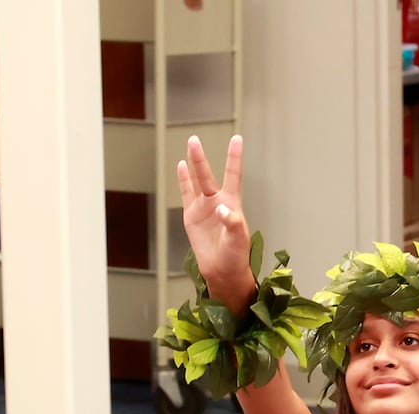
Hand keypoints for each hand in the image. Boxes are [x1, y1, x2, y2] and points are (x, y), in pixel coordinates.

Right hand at [177, 135, 255, 311]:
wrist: (222, 269)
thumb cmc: (235, 254)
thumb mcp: (238, 239)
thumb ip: (232, 222)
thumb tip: (221, 209)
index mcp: (232, 203)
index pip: (233, 175)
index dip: (234, 157)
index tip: (237, 139)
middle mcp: (217, 200)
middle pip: (208, 175)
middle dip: (201, 158)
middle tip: (194, 140)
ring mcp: (203, 206)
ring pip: (196, 180)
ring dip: (193, 164)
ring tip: (190, 145)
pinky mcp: (191, 215)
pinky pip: (186, 194)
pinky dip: (183, 180)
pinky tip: (180, 166)